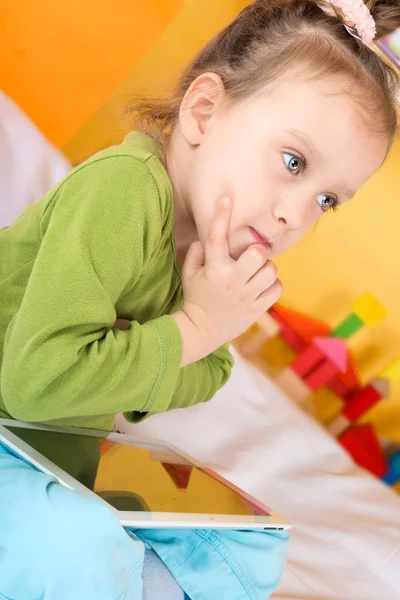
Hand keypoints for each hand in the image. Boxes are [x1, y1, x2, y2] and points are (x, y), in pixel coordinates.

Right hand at [172, 198, 281, 364]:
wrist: (201, 331)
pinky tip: (262, 288)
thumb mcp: (189, 274)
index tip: (226, 198)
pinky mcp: (257, 309)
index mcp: (214, 269)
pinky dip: (273, 286)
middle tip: (253, 258)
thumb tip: (206, 238)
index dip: (221, 215)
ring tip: (258, 275)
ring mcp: (246, 296)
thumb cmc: (196, 298)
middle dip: (259, 251)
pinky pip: (277, 288)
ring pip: (271, 270)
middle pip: (257, 253)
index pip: (216, 237)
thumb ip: (196, 253)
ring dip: (267, 269)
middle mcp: (231, 280)